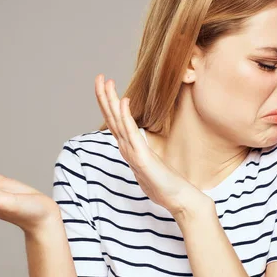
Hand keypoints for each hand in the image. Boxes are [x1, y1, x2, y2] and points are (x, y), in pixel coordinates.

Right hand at [94, 74, 208, 216]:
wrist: (178, 199)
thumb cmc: (164, 183)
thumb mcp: (149, 163)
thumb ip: (140, 152)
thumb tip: (136, 144)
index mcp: (129, 148)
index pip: (114, 121)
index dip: (107, 102)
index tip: (104, 83)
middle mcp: (127, 149)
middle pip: (111, 118)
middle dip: (103, 97)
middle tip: (99, 77)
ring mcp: (133, 153)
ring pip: (117, 123)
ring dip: (110, 101)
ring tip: (106, 83)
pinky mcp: (142, 159)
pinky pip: (131, 135)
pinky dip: (125, 117)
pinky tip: (123, 101)